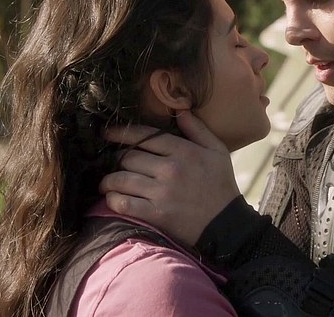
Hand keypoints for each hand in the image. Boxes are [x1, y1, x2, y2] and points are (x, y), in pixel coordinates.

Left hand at [99, 111, 240, 245]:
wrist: (226, 224)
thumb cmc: (221, 185)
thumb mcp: (217, 151)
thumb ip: (198, 129)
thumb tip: (180, 110)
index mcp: (184, 151)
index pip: (145, 136)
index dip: (122, 133)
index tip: (107, 133)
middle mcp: (170, 169)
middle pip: (129, 157)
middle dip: (116, 158)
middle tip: (112, 162)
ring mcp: (161, 193)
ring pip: (121, 179)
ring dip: (109, 180)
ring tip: (107, 182)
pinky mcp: (155, 214)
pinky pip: (124, 203)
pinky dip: (113, 200)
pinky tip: (113, 198)